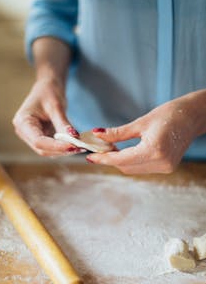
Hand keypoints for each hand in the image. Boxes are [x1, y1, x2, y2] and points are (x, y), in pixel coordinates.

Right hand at [13, 75, 80, 155]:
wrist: (47, 87)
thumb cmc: (49, 92)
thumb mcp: (56, 106)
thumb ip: (63, 124)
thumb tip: (74, 139)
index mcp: (22, 122)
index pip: (38, 141)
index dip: (55, 146)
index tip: (72, 146)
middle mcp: (23, 132)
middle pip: (42, 149)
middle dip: (61, 150)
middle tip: (80, 147)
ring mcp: (31, 136)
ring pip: (47, 151)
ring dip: (63, 150)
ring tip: (80, 146)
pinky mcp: (40, 138)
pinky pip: (51, 147)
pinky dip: (63, 147)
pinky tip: (75, 144)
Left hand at [86, 93, 205, 173]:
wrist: (193, 116)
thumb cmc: (170, 114)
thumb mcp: (141, 122)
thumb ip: (117, 133)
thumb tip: (97, 134)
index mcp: (154, 150)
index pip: (121, 159)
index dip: (103, 158)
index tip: (90, 157)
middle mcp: (161, 163)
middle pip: (125, 167)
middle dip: (109, 160)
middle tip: (97, 149)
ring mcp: (165, 167)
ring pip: (133, 169)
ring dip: (119, 161)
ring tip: (109, 149)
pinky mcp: (167, 167)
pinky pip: (142, 167)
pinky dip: (130, 161)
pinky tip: (123, 152)